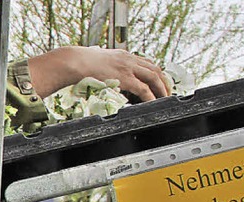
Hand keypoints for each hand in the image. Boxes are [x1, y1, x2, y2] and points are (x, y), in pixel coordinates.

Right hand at [28, 46, 170, 100]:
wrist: (74, 62)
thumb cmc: (81, 65)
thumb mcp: (97, 63)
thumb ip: (105, 69)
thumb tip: (103, 76)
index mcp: (123, 55)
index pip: (146, 62)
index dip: (156, 73)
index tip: (161, 82)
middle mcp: (128, 59)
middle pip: (155, 68)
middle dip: (165, 81)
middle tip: (168, 92)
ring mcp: (127, 68)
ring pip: (153, 76)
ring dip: (162, 89)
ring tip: (165, 99)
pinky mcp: (124, 78)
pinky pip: (143, 89)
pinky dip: (151, 96)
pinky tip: (154, 103)